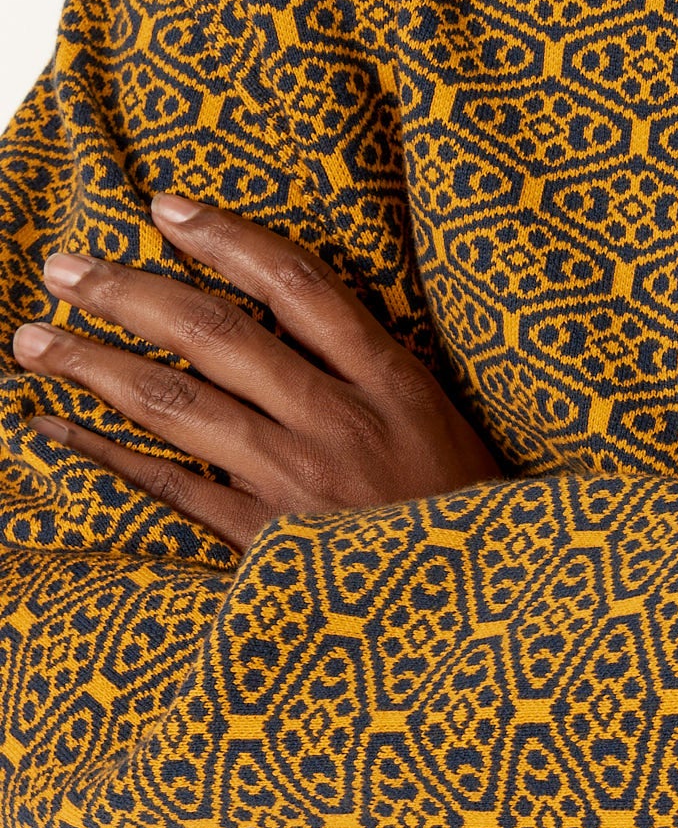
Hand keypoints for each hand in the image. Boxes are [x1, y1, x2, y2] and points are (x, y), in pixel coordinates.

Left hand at [12, 195, 499, 549]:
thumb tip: (286, 316)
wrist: (483, 619)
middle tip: (63, 267)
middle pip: (217, 334)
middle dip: (129, 292)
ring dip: (94, 365)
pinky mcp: (266, 545)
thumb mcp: (447, 427)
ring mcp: (300, 485)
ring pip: (178, 402)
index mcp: (395, 384)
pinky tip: (56, 429)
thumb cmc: (468, 516)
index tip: (164, 208)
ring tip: (33, 338)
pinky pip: (170, 487)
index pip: (299, 285)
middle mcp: (342, 423)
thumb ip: (375, 373)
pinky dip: (107, 454)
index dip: (225, 239)